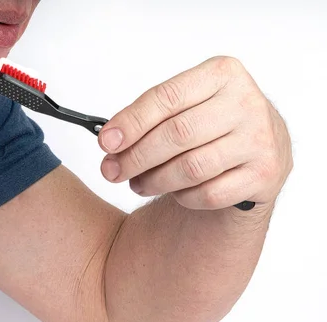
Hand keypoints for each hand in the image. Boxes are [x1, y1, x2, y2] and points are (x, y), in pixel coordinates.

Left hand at [98, 56, 292, 209]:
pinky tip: (175, 192)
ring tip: (138, 183)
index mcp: (222, 74)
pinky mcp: (265, 174)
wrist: (261, 148)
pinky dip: (183, 197)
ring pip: (191, 168)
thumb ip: (151, 118)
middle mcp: (246, 102)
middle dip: (136, 157)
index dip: (132, 122)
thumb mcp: (187, 106)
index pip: (167, 97)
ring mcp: (260, 139)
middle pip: (177, 134)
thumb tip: (111, 140)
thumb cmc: (213, 125)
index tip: (106, 142)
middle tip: (113, 170)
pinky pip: (209, 193)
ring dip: (155, 181)